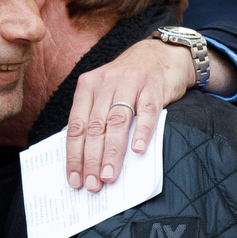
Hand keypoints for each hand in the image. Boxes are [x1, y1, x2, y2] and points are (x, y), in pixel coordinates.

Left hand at [65, 37, 230, 192]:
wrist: (162, 53)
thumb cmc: (130, 80)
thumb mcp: (106, 92)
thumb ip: (96, 118)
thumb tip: (87, 159)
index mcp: (88, 87)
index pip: (76, 126)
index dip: (74, 155)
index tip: (75, 179)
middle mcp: (106, 83)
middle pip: (95, 127)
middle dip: (91, 159)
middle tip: (92, 184)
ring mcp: (130, 83)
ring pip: (117, 122)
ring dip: (112, 152)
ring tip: (109, 175)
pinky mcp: (153, 86)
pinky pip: (146, 110)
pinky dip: (142, 131)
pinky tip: (138, 150)